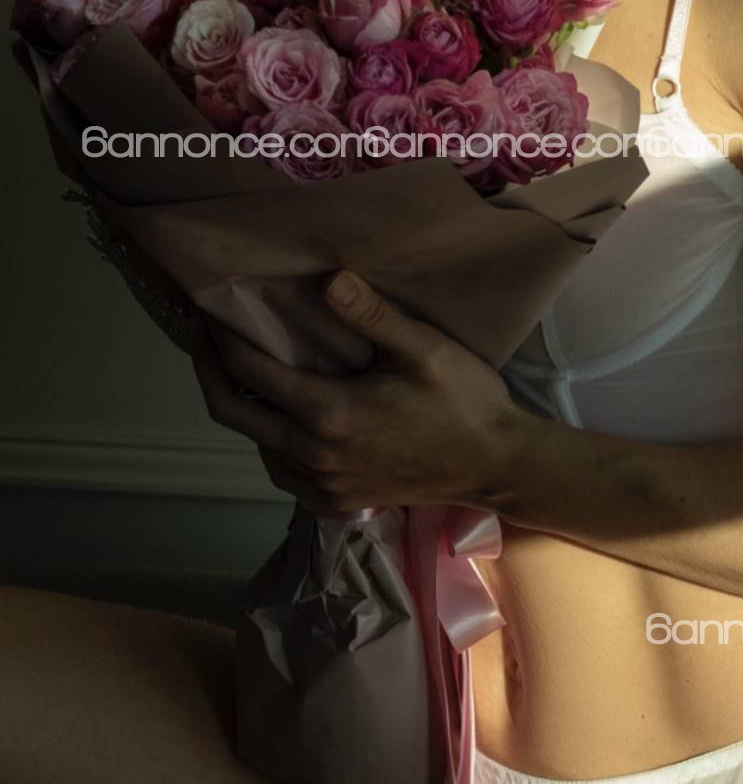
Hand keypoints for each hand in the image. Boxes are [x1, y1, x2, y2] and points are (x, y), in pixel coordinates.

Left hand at [190, 270, 523, 515]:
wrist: (496, 464)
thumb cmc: (464, 401)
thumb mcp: (424, 349)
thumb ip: (372, 315)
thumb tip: (327, 279)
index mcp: (329, 415)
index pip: (251, 373)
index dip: (220, 340)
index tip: (207, 311)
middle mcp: (315, 457)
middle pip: (234, 414)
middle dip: (212, 371)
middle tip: (205, 336)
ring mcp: (323, 487)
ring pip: (256, 445)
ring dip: (243, 407)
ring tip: (242, 369)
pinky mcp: (336, 504)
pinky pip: (281, 472)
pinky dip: (269, 441)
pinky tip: (282, 416)